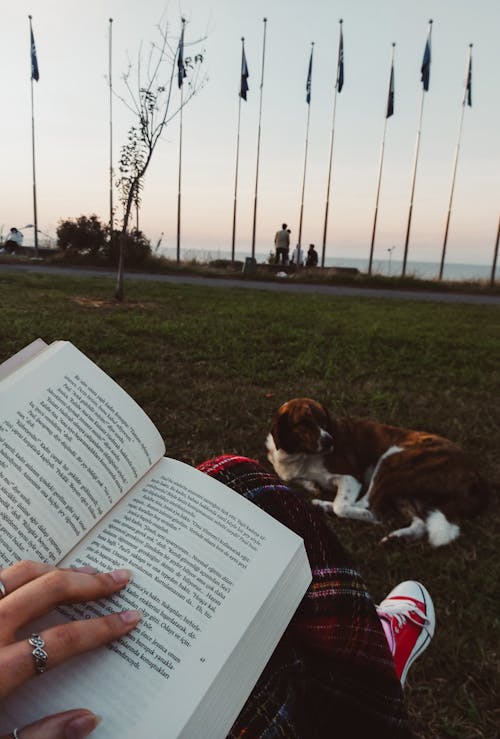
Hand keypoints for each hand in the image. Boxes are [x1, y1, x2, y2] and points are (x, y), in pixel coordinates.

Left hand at [0, 560, 141, 737]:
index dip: (101, 629)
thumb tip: (89, 719)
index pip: (61, 641)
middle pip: (47, 592)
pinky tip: (38, 580)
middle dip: (90, 584)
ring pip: (20, 575)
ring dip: (57, 570)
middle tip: (119, 579)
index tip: (129, 620)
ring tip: (85, 573)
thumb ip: (41, 735)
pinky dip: (24, 574)